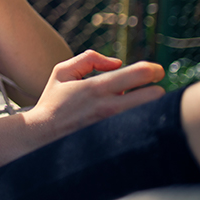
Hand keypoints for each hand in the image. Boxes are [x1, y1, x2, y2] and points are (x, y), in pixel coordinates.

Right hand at [24, 50, 164, 144]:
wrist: (41, 135)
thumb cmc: (52, 102)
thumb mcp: (62, 72)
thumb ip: (89, 58)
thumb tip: (117, 62)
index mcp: (96, 87)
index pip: (139, 74)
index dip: (154, 69)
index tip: (155, 71)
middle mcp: (108, 107)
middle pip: (154, 96)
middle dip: (158, 89)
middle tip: (153, 88)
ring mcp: (113, 126)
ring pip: (150, 113)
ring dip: (150, 107)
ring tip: (140, 105)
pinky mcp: (114, 140)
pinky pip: (139, 129)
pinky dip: (140, 122)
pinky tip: (130, 121)